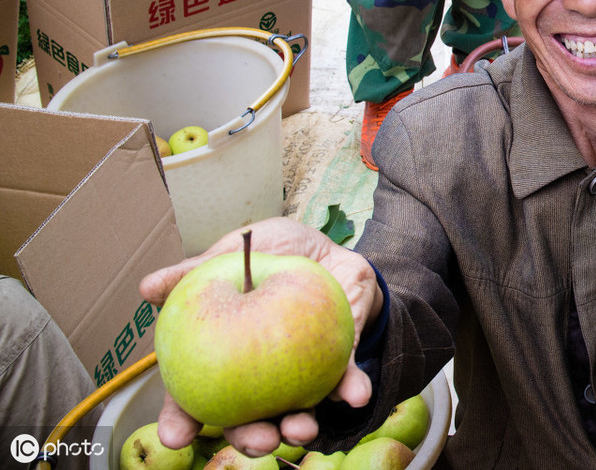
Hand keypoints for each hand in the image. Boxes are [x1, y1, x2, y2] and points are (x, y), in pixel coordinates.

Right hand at [139, 217, 380, 455]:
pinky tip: (355, 396)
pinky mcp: (339, 365)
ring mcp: (299, 377)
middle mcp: (259, 379)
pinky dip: (351, 390)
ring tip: (301, 429)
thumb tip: (148, 288)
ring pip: (295, 415)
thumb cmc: (275, 254)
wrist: (330, 248)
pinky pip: (345, 383)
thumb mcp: (236, 253)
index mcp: (224, 358)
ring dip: (298, 428)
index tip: (174, 436)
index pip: (195, 397)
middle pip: (247, 421)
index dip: (182, 420)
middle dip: (250, 439)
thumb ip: (197, 271)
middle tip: (258, 440)